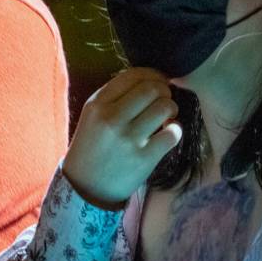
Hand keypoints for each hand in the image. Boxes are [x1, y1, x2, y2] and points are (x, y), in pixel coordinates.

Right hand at [62, 67, 182, 207]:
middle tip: (164, 98)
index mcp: (97, 104)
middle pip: (151, 89)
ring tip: (167, 115)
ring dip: (171, 107)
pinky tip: (168, 133)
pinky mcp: (144, 158)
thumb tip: (150, 80)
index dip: (151, 74)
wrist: (87, 186)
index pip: (132, 76)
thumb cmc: (92, 146)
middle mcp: (112, 118)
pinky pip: (172, 134)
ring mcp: (128, 139)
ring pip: (164, 107)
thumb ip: (114, 96)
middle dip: (164, 90)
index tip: (158, 80)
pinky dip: (175, 130)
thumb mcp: (92, 115)